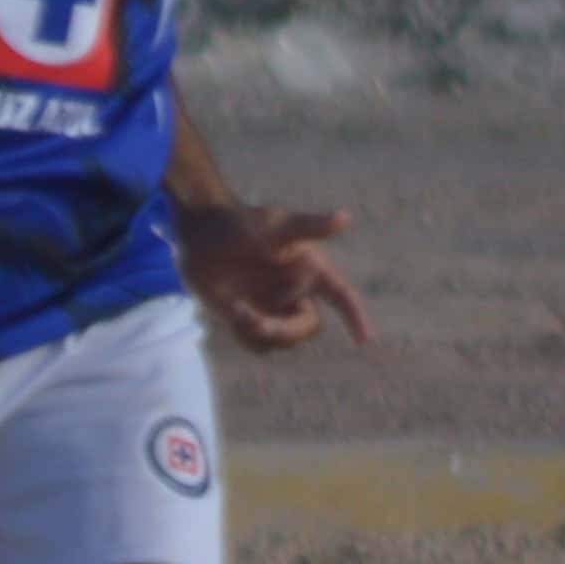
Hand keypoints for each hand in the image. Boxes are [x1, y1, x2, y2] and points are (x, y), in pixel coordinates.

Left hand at [176, 200, 373, 353]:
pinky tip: (232, 313)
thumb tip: (344, 218)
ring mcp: (274, 309)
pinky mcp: (251, 320)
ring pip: (282, 341)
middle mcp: (297, 293)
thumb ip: (309, 227)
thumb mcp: (274, 226)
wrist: (200, 237)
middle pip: (308, 328)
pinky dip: (245, 337)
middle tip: (256, 323)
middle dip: (285, 331)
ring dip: (259, 333)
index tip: (364, 340)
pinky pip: (259, 345)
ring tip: (237, 309)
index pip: (342, 296)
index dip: (356, 317)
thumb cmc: (241, 223)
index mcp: (311, 270)